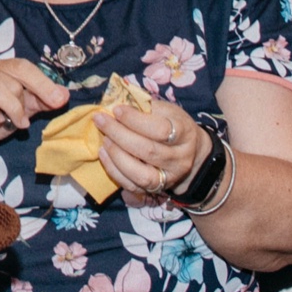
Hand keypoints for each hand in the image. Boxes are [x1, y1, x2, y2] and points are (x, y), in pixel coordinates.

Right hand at [0, 58, 69, 169]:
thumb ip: (39, 102)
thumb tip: (64, 95)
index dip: (43, 82)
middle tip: (27, 119)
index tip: (59, 100)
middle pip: (10, 75)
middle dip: (25, 98)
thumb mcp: (20, 112)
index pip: (23, 66)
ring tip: (15, 123)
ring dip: (11, 107)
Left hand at [96, 96, 214, 200]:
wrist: (190, 152)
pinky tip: (104, 154)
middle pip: (148, 151)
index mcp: (185, 133)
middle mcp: (180, 159)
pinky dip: (114, 170)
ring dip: (117, 155)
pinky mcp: (157, 189)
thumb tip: (117, 102)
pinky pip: (133, 185)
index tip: (116, 109)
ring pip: (141, 174)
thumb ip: (145, 106)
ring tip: (104, 139)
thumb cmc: (172, 124)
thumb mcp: (166, 110)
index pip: (160, 129)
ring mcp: (170, 177)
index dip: (135, 120)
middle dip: (119, 135)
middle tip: (101, 121)